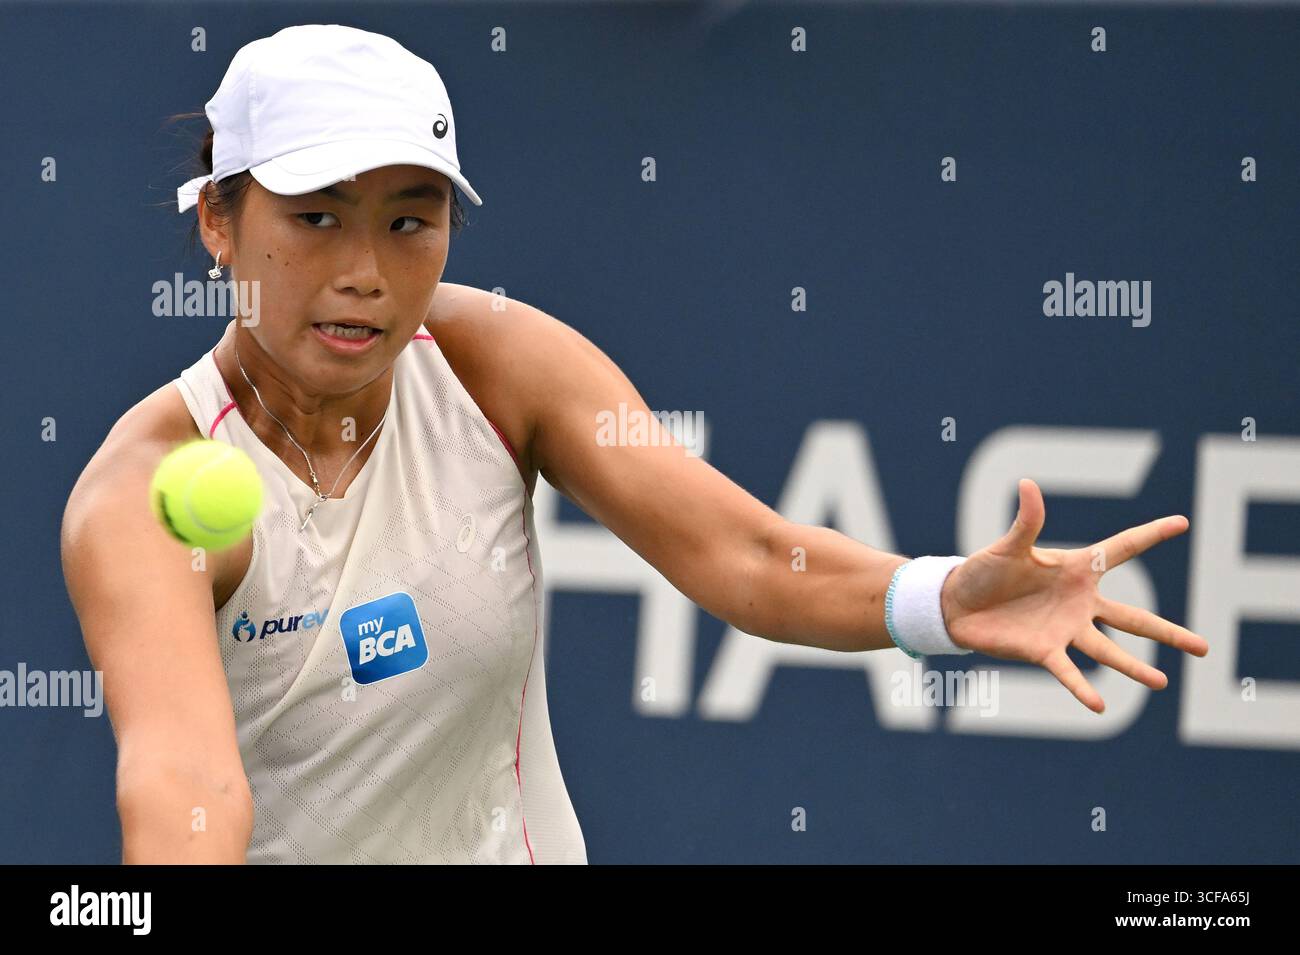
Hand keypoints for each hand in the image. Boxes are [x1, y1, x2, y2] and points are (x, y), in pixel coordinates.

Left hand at [938, 478, 1208, 713]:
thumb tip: (1028, 483)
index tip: (1182, 522)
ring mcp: (1065, 629)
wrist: (956, 603)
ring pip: (1108, 651)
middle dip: (1167, 633)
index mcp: (1076, 570)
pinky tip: (1100, 705)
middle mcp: (1079, 603)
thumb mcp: (1008, 545)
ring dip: (1134, 667)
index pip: (1121, 549)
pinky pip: (1067, 671)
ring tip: (1162, 683)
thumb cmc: (984, 570)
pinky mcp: (1043, 651)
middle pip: (1133, 618)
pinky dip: (1081, 687)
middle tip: (1204, 648)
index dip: (1150, 535)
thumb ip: (1026, 521)